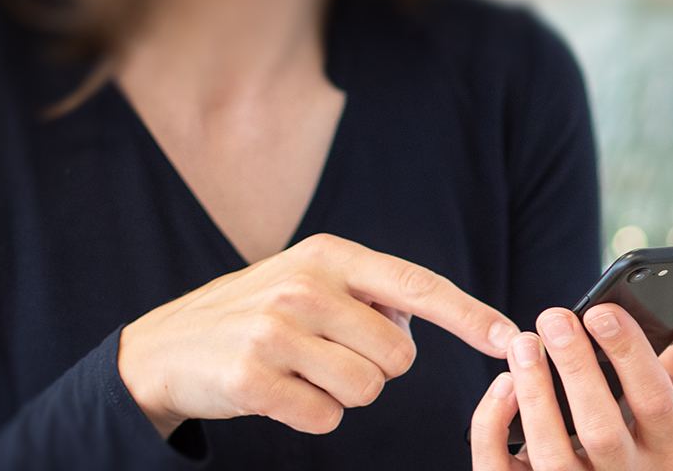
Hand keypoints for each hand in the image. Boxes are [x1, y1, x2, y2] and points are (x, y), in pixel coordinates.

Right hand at [119, 233, 516, 436]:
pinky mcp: (253, 378)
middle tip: (329, 355)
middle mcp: (304, 285)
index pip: (417, 285)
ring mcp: (275, 331)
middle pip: (398, 356)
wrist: (164, 348)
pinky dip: (312, 416)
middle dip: (376, 368)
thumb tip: (423, 318)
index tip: (508, 337)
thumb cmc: (255, 315)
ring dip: (344, 394)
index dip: (469, 315)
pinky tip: (279, 394)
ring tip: (302, 372)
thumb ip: (369, 292)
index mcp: (329, 255)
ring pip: (366, 389)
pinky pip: (325, 417)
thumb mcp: (308, 279)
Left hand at [470, 278, 672, 470]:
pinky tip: (503, 385)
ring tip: (524, 342)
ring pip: (552, 455)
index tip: (602, 309)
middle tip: (554, 315)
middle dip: (577, 369)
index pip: (656, 402)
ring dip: (535, 394)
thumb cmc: (655, 425)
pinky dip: (495, 429)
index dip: (630, 356)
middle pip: (602, 430)